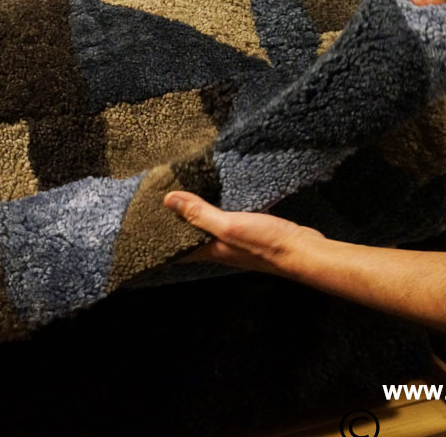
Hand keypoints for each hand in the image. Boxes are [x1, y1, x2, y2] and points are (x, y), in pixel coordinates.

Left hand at [163, 191, 323, 276]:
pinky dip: (219, 209)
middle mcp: (219, 248)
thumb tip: (168, 200)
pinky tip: (219, 195)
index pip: (177, 250)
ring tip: (183, 194)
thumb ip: (200, 214)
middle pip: (191, 238)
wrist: (302, 250)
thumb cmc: (265, 242)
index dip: (160, 240)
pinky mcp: (250, 231)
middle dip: (176, 223)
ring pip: (209, 228)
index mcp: (210, 250)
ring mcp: (236, 241)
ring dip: (197, 215)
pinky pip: (227, 220)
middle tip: (160, 203)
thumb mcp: (229, 226)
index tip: (144, 225)